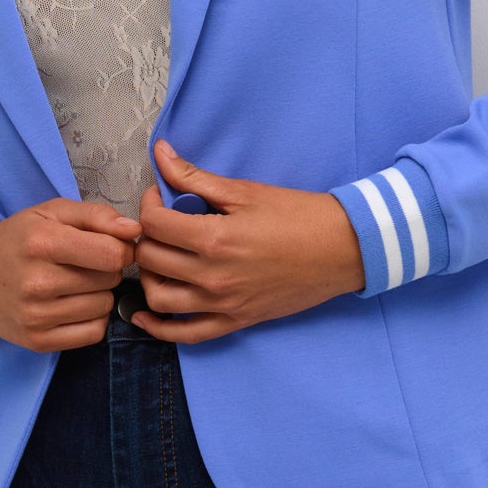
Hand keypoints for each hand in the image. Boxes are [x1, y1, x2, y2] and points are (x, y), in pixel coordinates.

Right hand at [0, 198, 142, 350]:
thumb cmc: (20, 237)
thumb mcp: (53, 212)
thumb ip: (97, 215)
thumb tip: (134, 230)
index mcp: (43, 243)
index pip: (112, 255)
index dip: (121, 249)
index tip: (110, 246)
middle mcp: (37, 282)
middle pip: (110, 280)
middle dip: (106, 269)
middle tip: (83, 263)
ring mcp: (35, 316)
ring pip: (104, 307)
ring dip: (99, 294)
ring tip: (75, 283)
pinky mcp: (37, 341)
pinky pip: (93, 333)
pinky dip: (92, 318)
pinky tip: (73, 304)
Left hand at [128, 139, 365, 341]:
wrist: (341, 249)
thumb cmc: (297, 215)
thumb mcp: (245, 191)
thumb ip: (196, 177)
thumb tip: (160, 153)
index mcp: (214, 239)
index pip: (153, 224)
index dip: (148, 204)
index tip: (159, 196)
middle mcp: (213, 277)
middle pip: (151, 259)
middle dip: (145, 237)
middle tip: (159, 223)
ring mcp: (223, 304)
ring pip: (159, 298)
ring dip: (148, 277)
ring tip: (159, 258)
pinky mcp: (235, 321)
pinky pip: (186, 335)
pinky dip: (159, 328)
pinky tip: (145, 314)